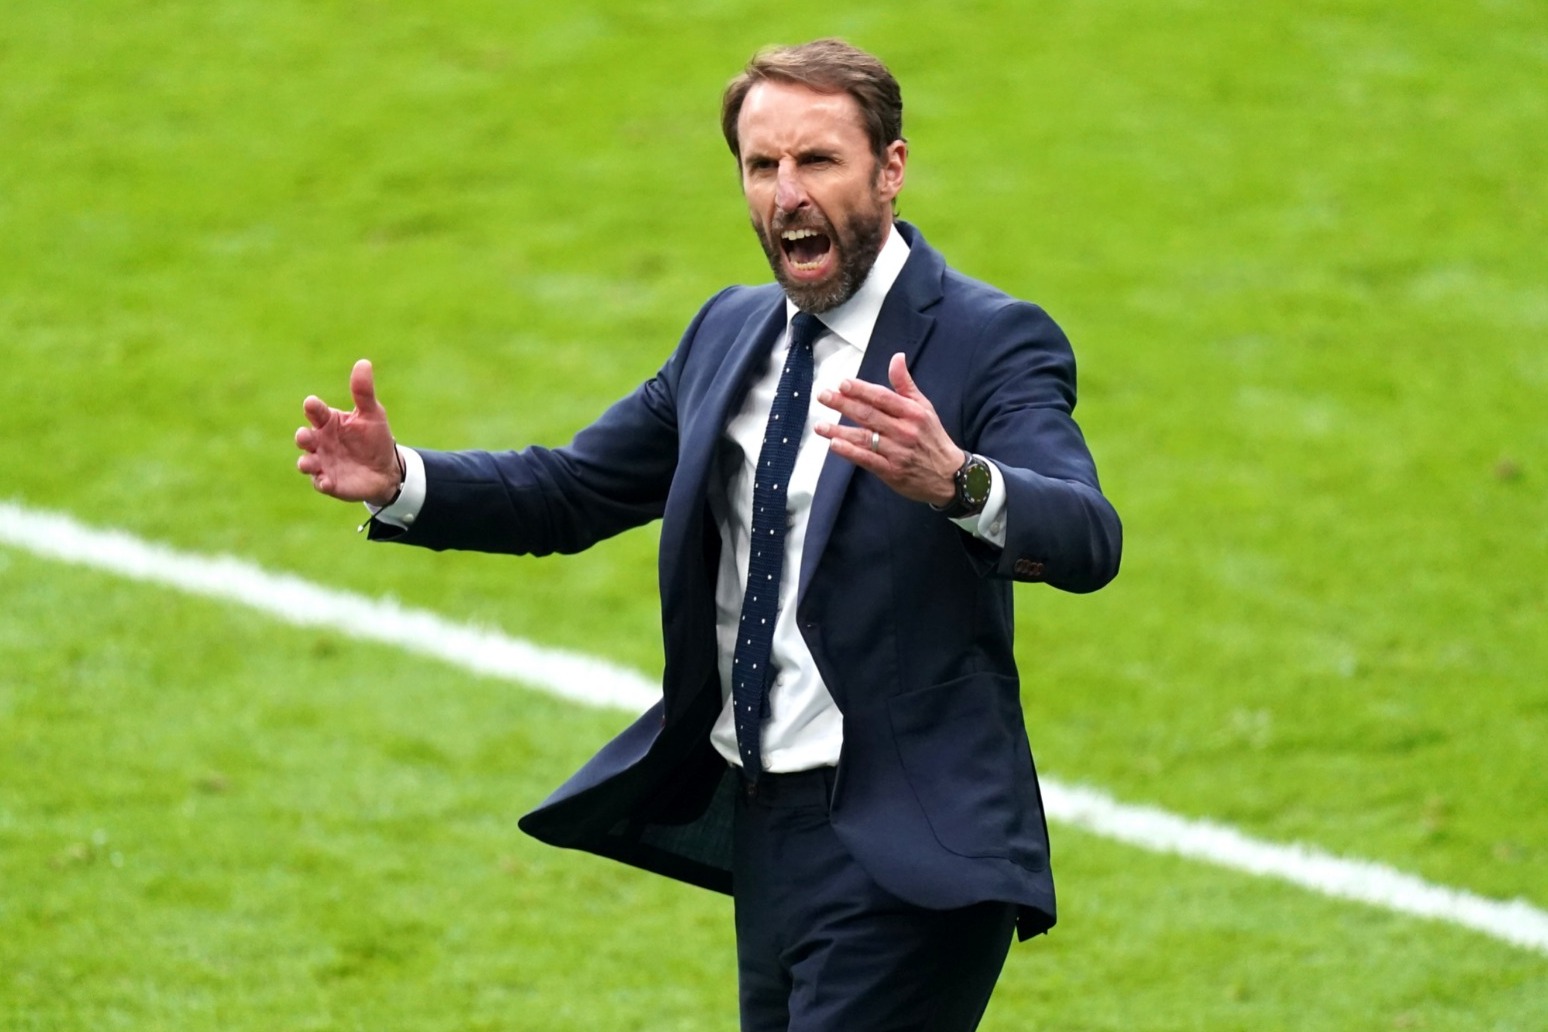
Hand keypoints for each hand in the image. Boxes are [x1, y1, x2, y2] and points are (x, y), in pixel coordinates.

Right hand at [295, 359, 401, 504]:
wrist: (385, 469)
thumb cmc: (374, 437)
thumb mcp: (372, 413)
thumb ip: (363, 391)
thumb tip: (363, 362)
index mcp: (328, 422)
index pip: (315, 412)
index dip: (312, 408)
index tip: (311, 404)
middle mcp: (320, 442)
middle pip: (303, 438)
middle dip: (302, 437)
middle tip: (306, 436)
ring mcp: (322, 463)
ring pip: (306, 462)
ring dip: (306, 462)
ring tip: (311, 463)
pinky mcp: (329, 482)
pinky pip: (320, 483)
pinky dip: (321, 483)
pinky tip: (326, 482)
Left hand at [815, 353, 961, 505]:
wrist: (949, 475)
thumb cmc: (932, 437)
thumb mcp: (924, 407)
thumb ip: (905, 384)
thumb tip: (897, 357)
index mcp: (912, 412)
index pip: (882, 397)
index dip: (861, 390)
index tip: (842, 383)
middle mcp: (904, 430)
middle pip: (869, 415)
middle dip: (843, 404)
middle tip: (823, 396)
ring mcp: (897, 452)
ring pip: (864, 438)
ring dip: (839, 431)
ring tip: (819, 426)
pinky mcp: (891, 471)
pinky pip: (867, 459)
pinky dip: (850, 452)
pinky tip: (834, 445)